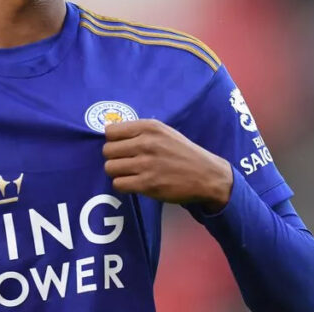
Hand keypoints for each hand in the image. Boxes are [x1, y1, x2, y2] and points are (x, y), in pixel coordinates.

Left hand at [103, 120, 233, 211]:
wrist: (206, 175)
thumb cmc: (182, 152)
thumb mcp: (164, 132)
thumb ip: (140, 131)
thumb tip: (111, 134)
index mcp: (149, 127)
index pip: (110, 131)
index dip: (113, 140)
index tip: (121, 147)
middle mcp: (146, 143)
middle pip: (107, 150)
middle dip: (114, 157)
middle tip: (125, 162)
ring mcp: (146, 165)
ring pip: (110, 168)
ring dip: (117, 172)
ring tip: (130, 173)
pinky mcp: (147, 185)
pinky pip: (118, 184)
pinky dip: (123, 185)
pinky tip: (134, 183)